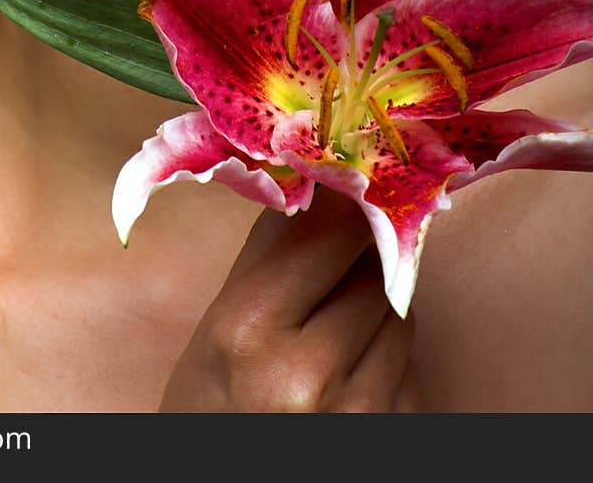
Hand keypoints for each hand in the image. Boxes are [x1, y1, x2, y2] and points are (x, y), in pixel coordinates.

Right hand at [159, 187, 420, 411]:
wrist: (222, 480)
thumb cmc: (212, 401)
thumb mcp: (220, 319)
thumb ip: (272, 246)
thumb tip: (322, 171)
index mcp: (248, 329)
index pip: (331, 230)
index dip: (349, 197)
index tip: (353, 176)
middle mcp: (306, 375)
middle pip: (373, 268)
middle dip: (361, 253)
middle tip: (339, 254)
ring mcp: (356, 414)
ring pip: (401, 313)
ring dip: (379, 303)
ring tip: (335, 324)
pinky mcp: (392, 436)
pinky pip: (412, 364)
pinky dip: (389, 355)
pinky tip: (350, 369)